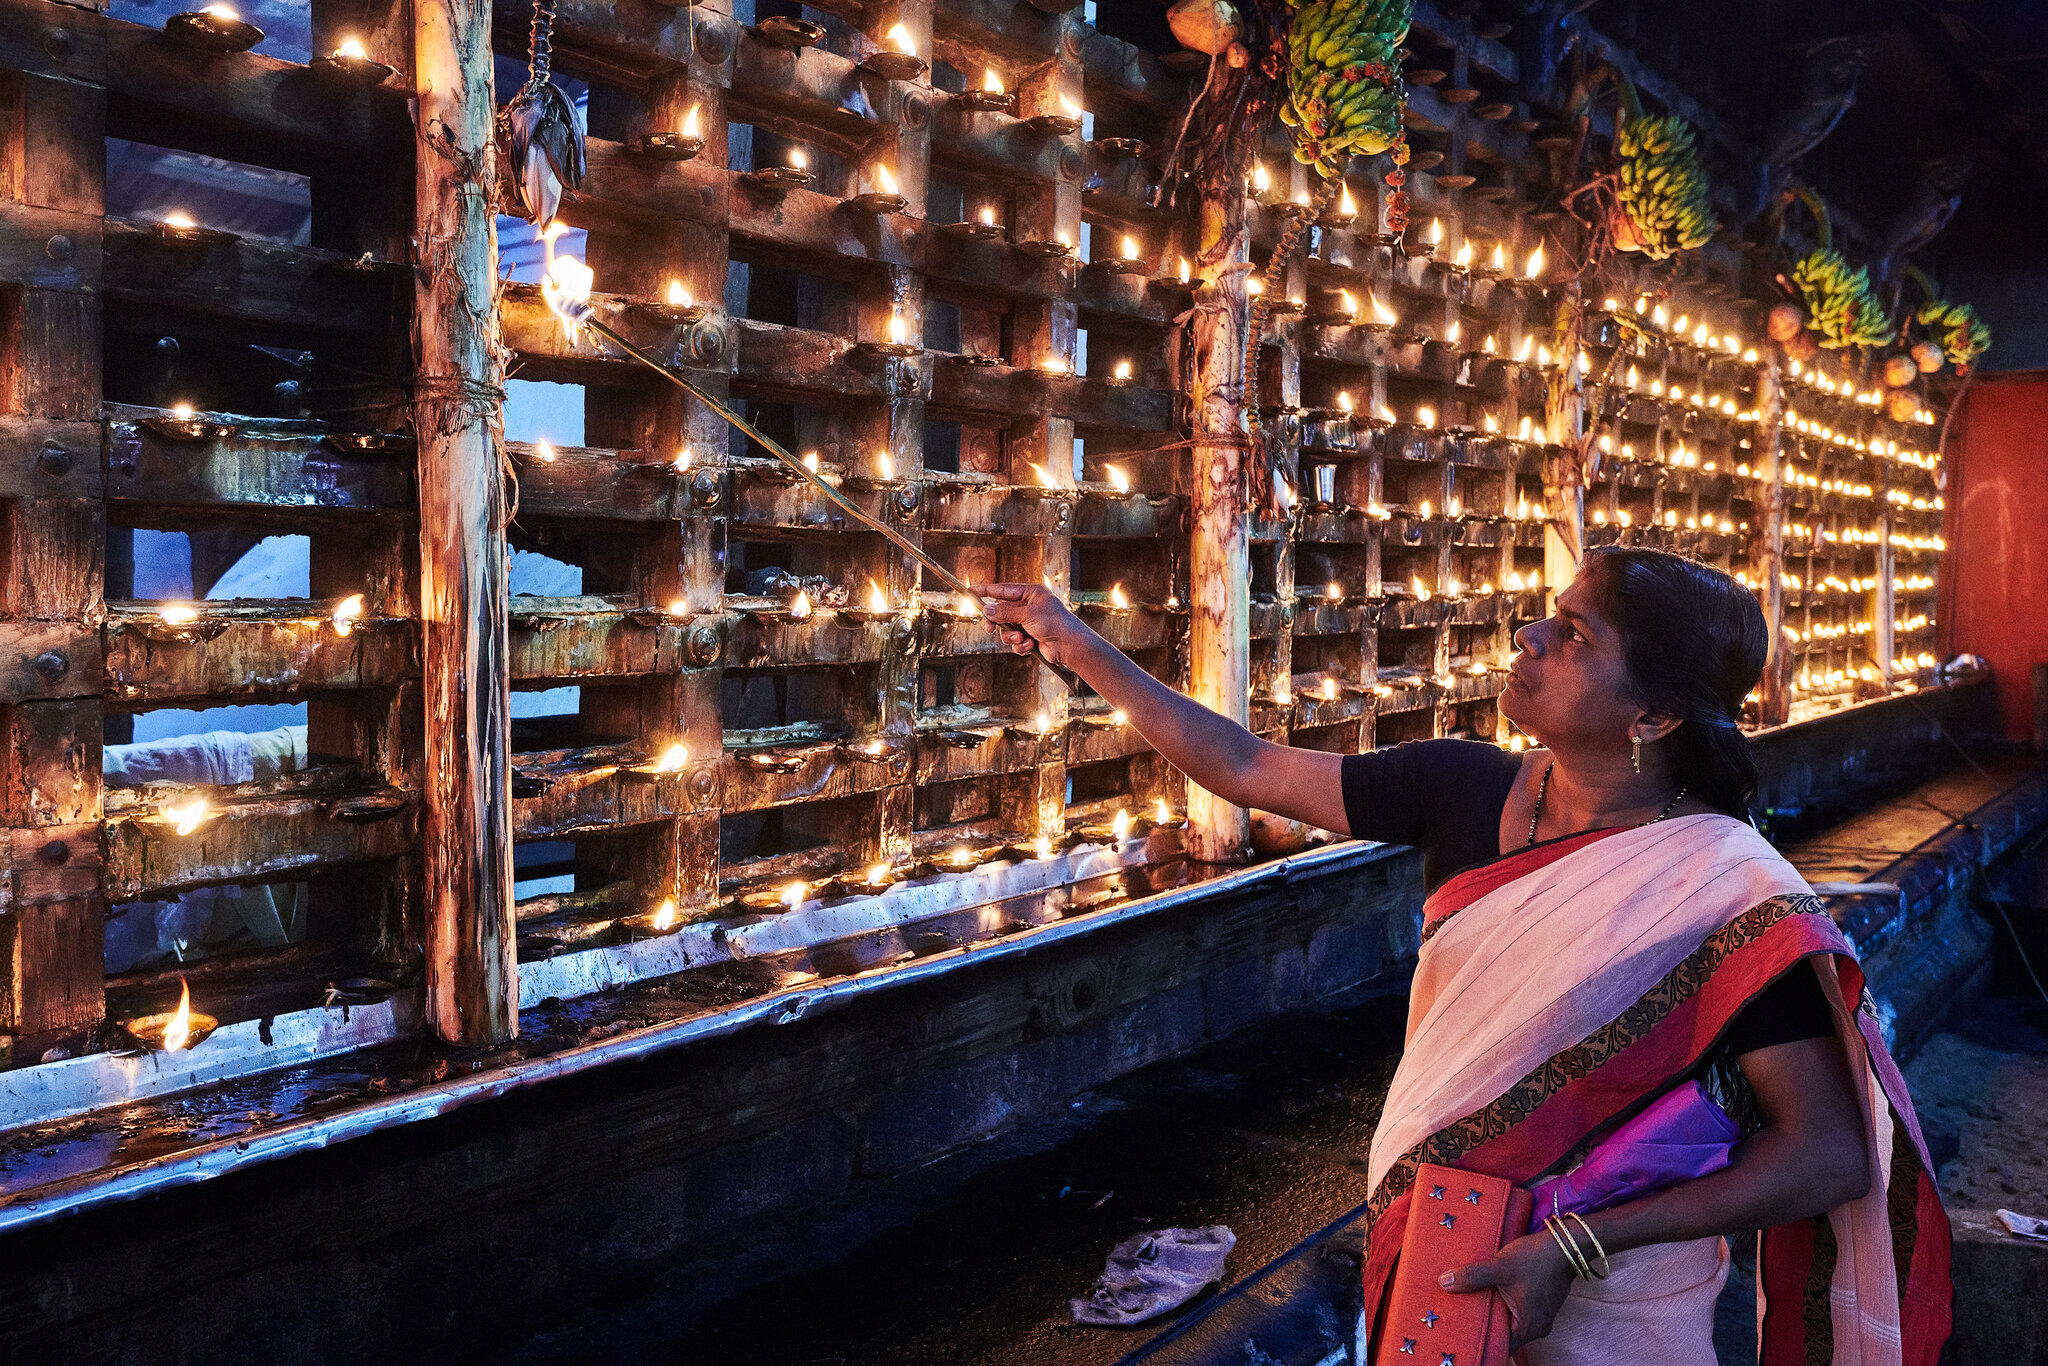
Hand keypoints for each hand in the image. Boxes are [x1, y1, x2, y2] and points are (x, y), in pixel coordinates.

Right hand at [977, 582, 1087, 672]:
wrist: (1070, 646)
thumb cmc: (1055, 623)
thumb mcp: (1027, 614)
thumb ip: (1005, 612)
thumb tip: (986, 610)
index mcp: (1031, 593)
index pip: (1003, 590)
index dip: (986, 591)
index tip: (970, 591)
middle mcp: (1029, 606)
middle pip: (1002, 612)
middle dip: (998, 622)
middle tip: (990, 628)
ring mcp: (1029, 622)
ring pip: (1007, 629)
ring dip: (1011, 636)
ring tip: (1021, 639)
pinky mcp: (1030, 637)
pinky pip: (1015, 641)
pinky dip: (1020, 645)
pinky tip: (1030, 645)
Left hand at [1440, 1230, 1578, 1351]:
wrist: (1566, 1245)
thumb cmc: (1536, 1258)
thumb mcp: (1500, 1267)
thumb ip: (1472, 1277)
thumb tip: (1444, 1282)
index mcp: (1528, 1328)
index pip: (1499, 1346)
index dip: (1479, 1339)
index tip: (1460, 1331)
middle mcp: (1536, 1328)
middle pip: (1503, 1334)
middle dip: (1483, 1323)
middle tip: (1458, 1315)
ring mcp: (1540, 1316)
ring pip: (1510, 1320)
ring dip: (1493, 1311)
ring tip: (1469, 1301)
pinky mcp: (1540, 1304)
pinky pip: (1517, 1310)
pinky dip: (1503, 1303)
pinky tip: (1488, 1292)